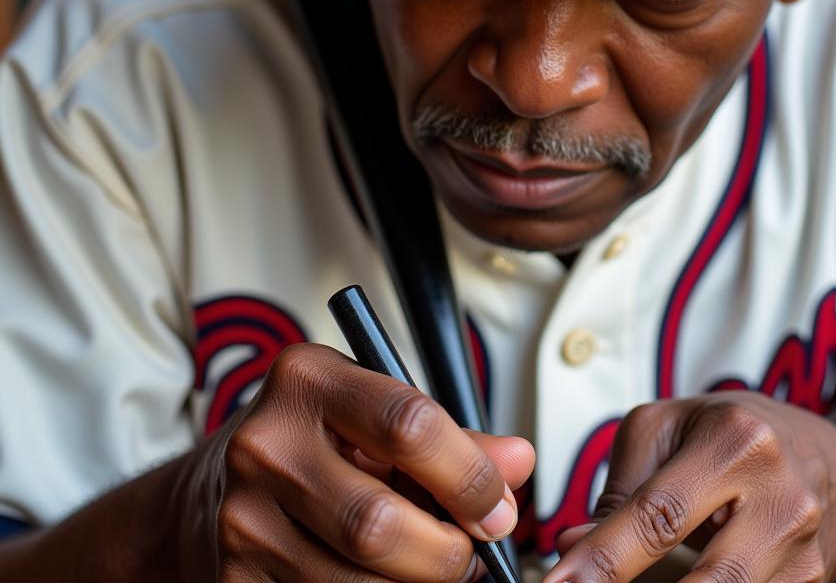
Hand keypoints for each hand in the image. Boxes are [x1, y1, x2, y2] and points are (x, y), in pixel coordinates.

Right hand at [176, 343, 533, 581]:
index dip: (468, 476)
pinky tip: (389, 581)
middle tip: (472, 551)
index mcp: (308, 378)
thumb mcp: (373, 414)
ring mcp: (242, 518)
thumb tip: (519, 461)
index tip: (497, 505)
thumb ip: (450, 438)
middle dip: (447, 552)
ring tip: (433, 566)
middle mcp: (265, 444)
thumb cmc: (314, 439)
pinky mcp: (232, 579)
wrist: (211, 488)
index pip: (407, 424)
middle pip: (379, 524)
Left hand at [544, 392, 835, 582]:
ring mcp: (804, 547)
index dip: (604, 558)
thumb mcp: (668, 431)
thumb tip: (572, 548)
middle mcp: (780, 495)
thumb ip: (621, 488)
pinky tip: (682, 579)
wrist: (824, 456)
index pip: (658, 514)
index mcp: (735, 441)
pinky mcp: (814, 581)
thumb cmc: (728, 434)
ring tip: (640, 580)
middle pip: (707, 581)